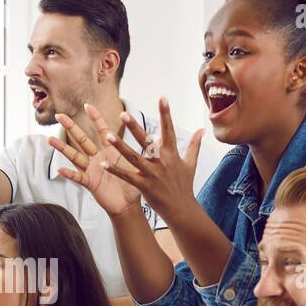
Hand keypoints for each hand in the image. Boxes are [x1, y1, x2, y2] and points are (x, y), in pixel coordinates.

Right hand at [48, 109, 142, 217]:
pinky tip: (60, 169)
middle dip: (71, 127)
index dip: (95, 118)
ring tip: (50, 139)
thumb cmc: (132, 184)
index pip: (101, 130)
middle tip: (59, 115)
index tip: (87, 105)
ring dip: (63, 148)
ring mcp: (92, 170)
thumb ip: (141, 148)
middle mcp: (97, 158)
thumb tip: (157, 134)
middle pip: (82, 139)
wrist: (130, 205)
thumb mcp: (136, 163)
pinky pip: (79, 178)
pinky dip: (70, 174)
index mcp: (109, 151)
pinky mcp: (91, 183)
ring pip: (75, 156)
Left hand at [98, 97, 203, 224]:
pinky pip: (127, 176)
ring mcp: (152, 174)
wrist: (182, 209)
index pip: (168, 129)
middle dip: (135, 127)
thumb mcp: (191, 163)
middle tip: (123, 113)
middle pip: (146, 141)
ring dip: (120, 146)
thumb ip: (194, 145)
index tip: (162, 97)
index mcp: (171, 154)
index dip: (166, 113)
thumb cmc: (184, 185)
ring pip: (133, 157)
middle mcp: (161, 161)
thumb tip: (202, 130)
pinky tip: (104, 164)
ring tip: (107, 135)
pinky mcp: (144, 186)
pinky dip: (115, 170)